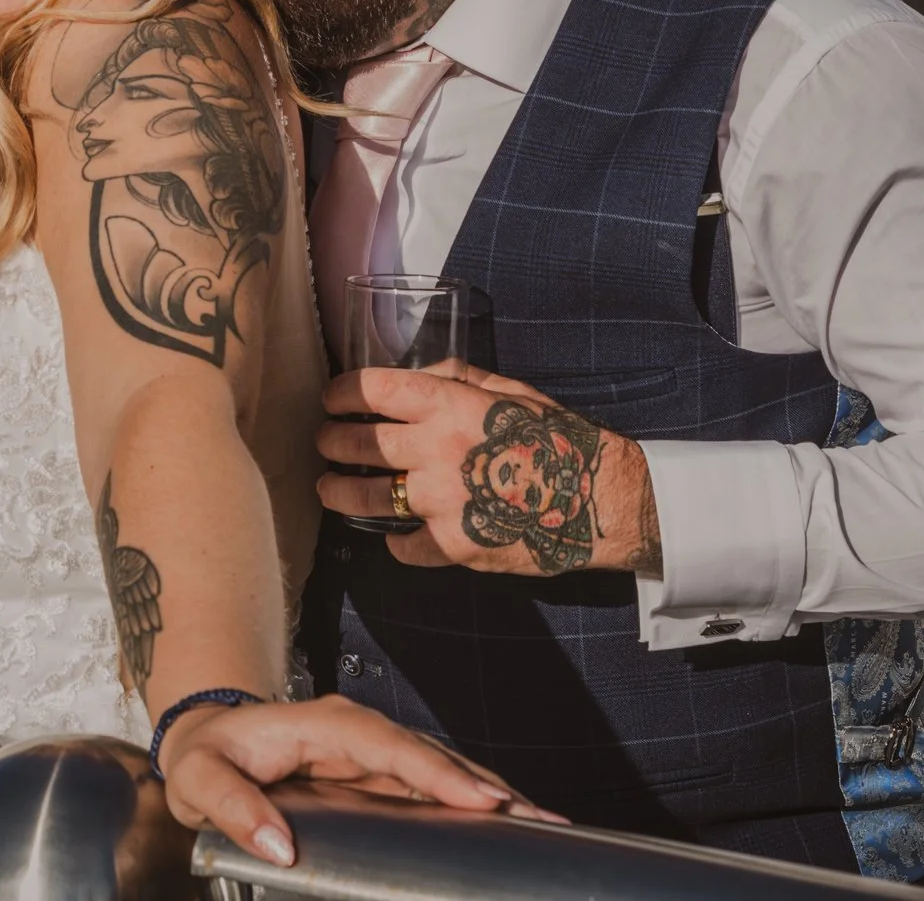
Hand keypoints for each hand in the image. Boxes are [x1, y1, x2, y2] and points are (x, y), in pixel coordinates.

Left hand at [156, 694, 560, 866]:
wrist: (207, 741)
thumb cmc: (207, 757)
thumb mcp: (201, 779)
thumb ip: (234, 808)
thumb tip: (279, 845)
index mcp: (326, 725)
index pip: (391, 747)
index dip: (437, 773)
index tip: (482, 801)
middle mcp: (359, 733)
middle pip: (433, 757)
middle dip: (487, 787)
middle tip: (540, 820)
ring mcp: (372, 754)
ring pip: (441, 772)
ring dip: (490, 797)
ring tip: (541, 826)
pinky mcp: (377, 777)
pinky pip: (429, 789)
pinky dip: (468, 804)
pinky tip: (502, 825)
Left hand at [316, 361, 658, 577]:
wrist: (597, 500)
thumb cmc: (554, 439)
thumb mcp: (508, 391)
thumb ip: (457, 379)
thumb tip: (415, 376)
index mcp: (450, 405)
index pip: (371, 389)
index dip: (341, 392)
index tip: (333, 398)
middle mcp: (437, 451)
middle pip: (356, 443)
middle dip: (331, 440)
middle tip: (326, 442)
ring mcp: (440, 503)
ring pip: (364, 497)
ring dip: (338, 491)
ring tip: (331, 489)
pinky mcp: (451, 546)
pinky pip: (402, 545)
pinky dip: (396, 539)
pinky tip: (396, 532)